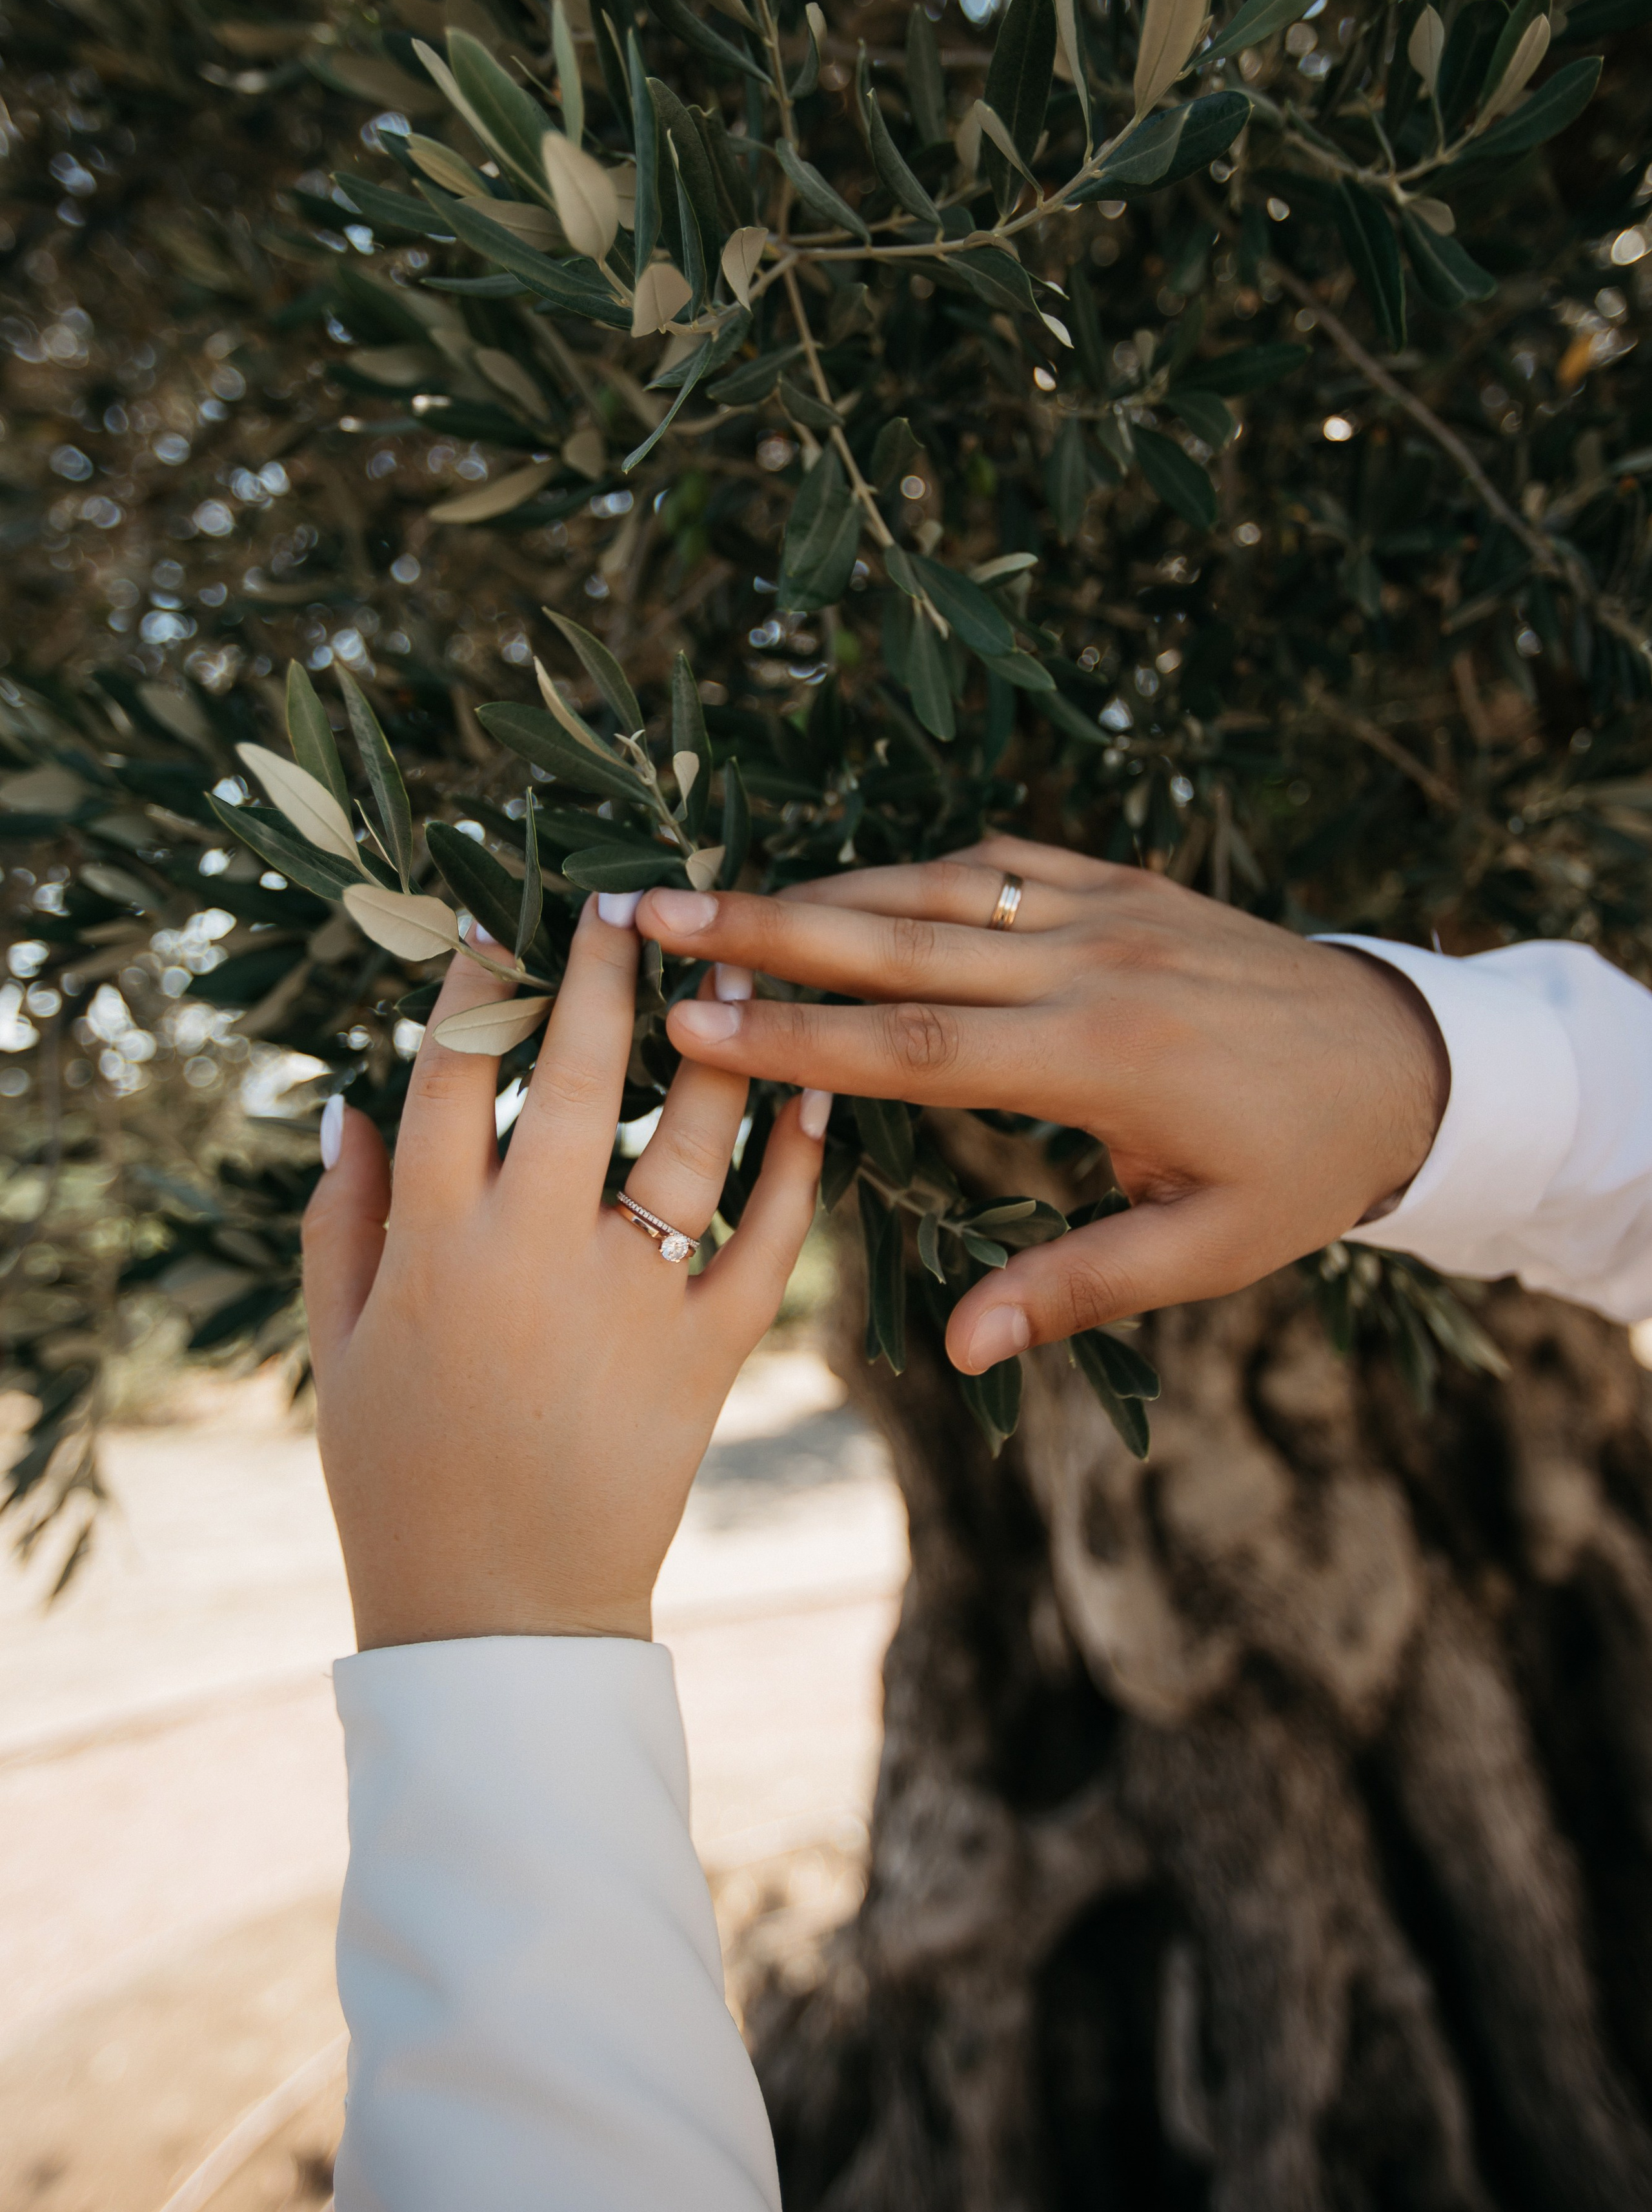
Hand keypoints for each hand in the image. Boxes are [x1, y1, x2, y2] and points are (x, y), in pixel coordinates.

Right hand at [302, 901, 824, 1650]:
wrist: (501, 1615)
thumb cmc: (398, 1480)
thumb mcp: (336, 1347)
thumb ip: (339, 1219)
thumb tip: (346, 1101)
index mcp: (435, 1246)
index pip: (453, 1076)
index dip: (476, 985)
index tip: (496, 917)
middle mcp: (536, 1253)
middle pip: (578, 1075)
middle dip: (604, 971)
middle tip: (632, 896)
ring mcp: (633, 1300)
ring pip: (688, 1140)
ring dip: (718, 1043)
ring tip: (737, 963)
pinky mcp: (710, 1354)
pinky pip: (767, 1242)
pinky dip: (798, 1168)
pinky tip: (815, 1097)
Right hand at [632, 838, 1448, 1374]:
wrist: (1408, 1059)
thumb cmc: (1303, 1171)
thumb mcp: (1205, 1251)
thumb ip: (1076, 1287)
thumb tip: (962, 1350)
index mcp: (1100, 1060)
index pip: (913, 1046)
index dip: (794, 1040)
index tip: (691, 1024)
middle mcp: (1091, 965)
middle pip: (898, 941)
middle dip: (765, 930)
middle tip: (653, 915)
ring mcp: (1110, 909)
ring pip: (938, 887)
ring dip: (822, 887)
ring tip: (716, 891)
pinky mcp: (1129, 881)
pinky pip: (1004, 860)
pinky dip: (920, 865)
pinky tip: (851, 875)